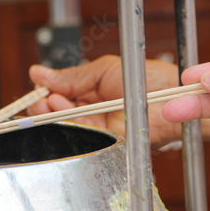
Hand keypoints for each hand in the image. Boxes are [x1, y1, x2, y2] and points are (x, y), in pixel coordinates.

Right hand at [28, 55, 179, 146]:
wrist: (172, 93)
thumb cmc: (145, 77)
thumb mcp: (102, 70)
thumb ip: (72, 76)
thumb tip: (39, 74)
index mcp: (88, 92)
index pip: (58, 95)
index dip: (45, 93)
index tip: (37, 88)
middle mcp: (90, 111)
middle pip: (57, 114)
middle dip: (45, 107)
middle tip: (41, 99)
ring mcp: (98, 127)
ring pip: (66, 127)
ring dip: (54, 115)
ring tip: (52, 102)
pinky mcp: (106, 140)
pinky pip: (83, 137)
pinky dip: (71, 125)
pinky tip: (66, 111)